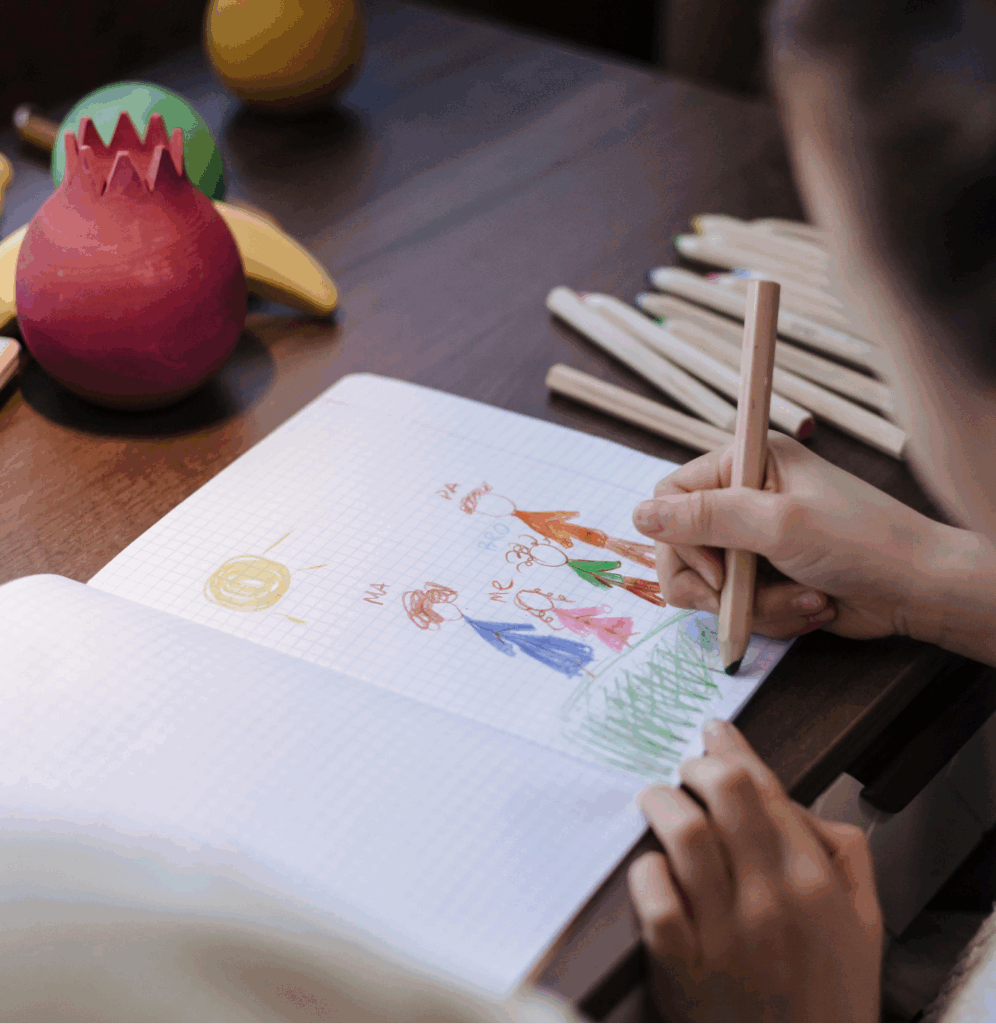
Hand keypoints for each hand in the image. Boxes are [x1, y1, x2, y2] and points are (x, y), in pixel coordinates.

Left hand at [628, 719, 881, 1022]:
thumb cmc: (829, 1000)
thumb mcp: (864, 926)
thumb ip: (846, 856)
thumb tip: (802, 803)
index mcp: (813, 882)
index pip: (767, 788)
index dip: (732, 749)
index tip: (714, 732)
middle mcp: (771, 900)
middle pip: (725, 794)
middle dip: (696, 768)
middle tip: (685, 771)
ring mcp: (727, 935)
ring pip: (685, 835)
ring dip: (661, 805)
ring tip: (655, 803)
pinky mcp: (685, 969)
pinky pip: (655, 901)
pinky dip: (645, 873)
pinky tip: (649, 867)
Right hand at [631, 433, 995, 655]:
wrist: (920, 591)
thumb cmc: (861, 542)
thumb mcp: (778, 524)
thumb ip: (706, 518)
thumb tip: (639, 515)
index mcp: (746, 463)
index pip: (671, 495)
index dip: (680, 537)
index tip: (715, 570)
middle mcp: (743, 498)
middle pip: (680, 546)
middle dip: (714, 583)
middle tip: (738, 597)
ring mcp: (753, 541)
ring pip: (707, 585)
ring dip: (750, 603)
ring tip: (797, 599)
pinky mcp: (765, 578)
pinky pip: (736, 606)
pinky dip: (769, 614)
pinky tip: (810, 606)